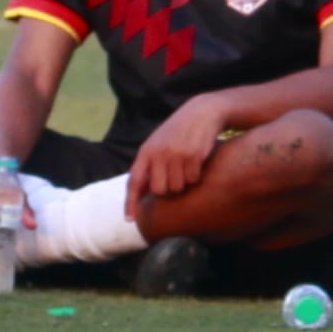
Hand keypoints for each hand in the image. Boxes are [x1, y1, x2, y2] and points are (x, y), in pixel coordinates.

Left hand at [125, 96, 227, 218]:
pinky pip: (192, 180)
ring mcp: (176, 155)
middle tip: (175, 176)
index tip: (130, 220)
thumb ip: (148, 166)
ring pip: (177, 188)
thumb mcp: (158, 143)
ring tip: (186, 165)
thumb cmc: (178, 131)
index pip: (134, 181)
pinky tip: (196, 161)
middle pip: (159, 191)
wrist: (202, 112)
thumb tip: (139, 194)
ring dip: (183, 182)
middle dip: (168, 189)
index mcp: (146, 151)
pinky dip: (196, 175)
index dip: (131, 202)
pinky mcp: (194, 155)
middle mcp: (159, 153)